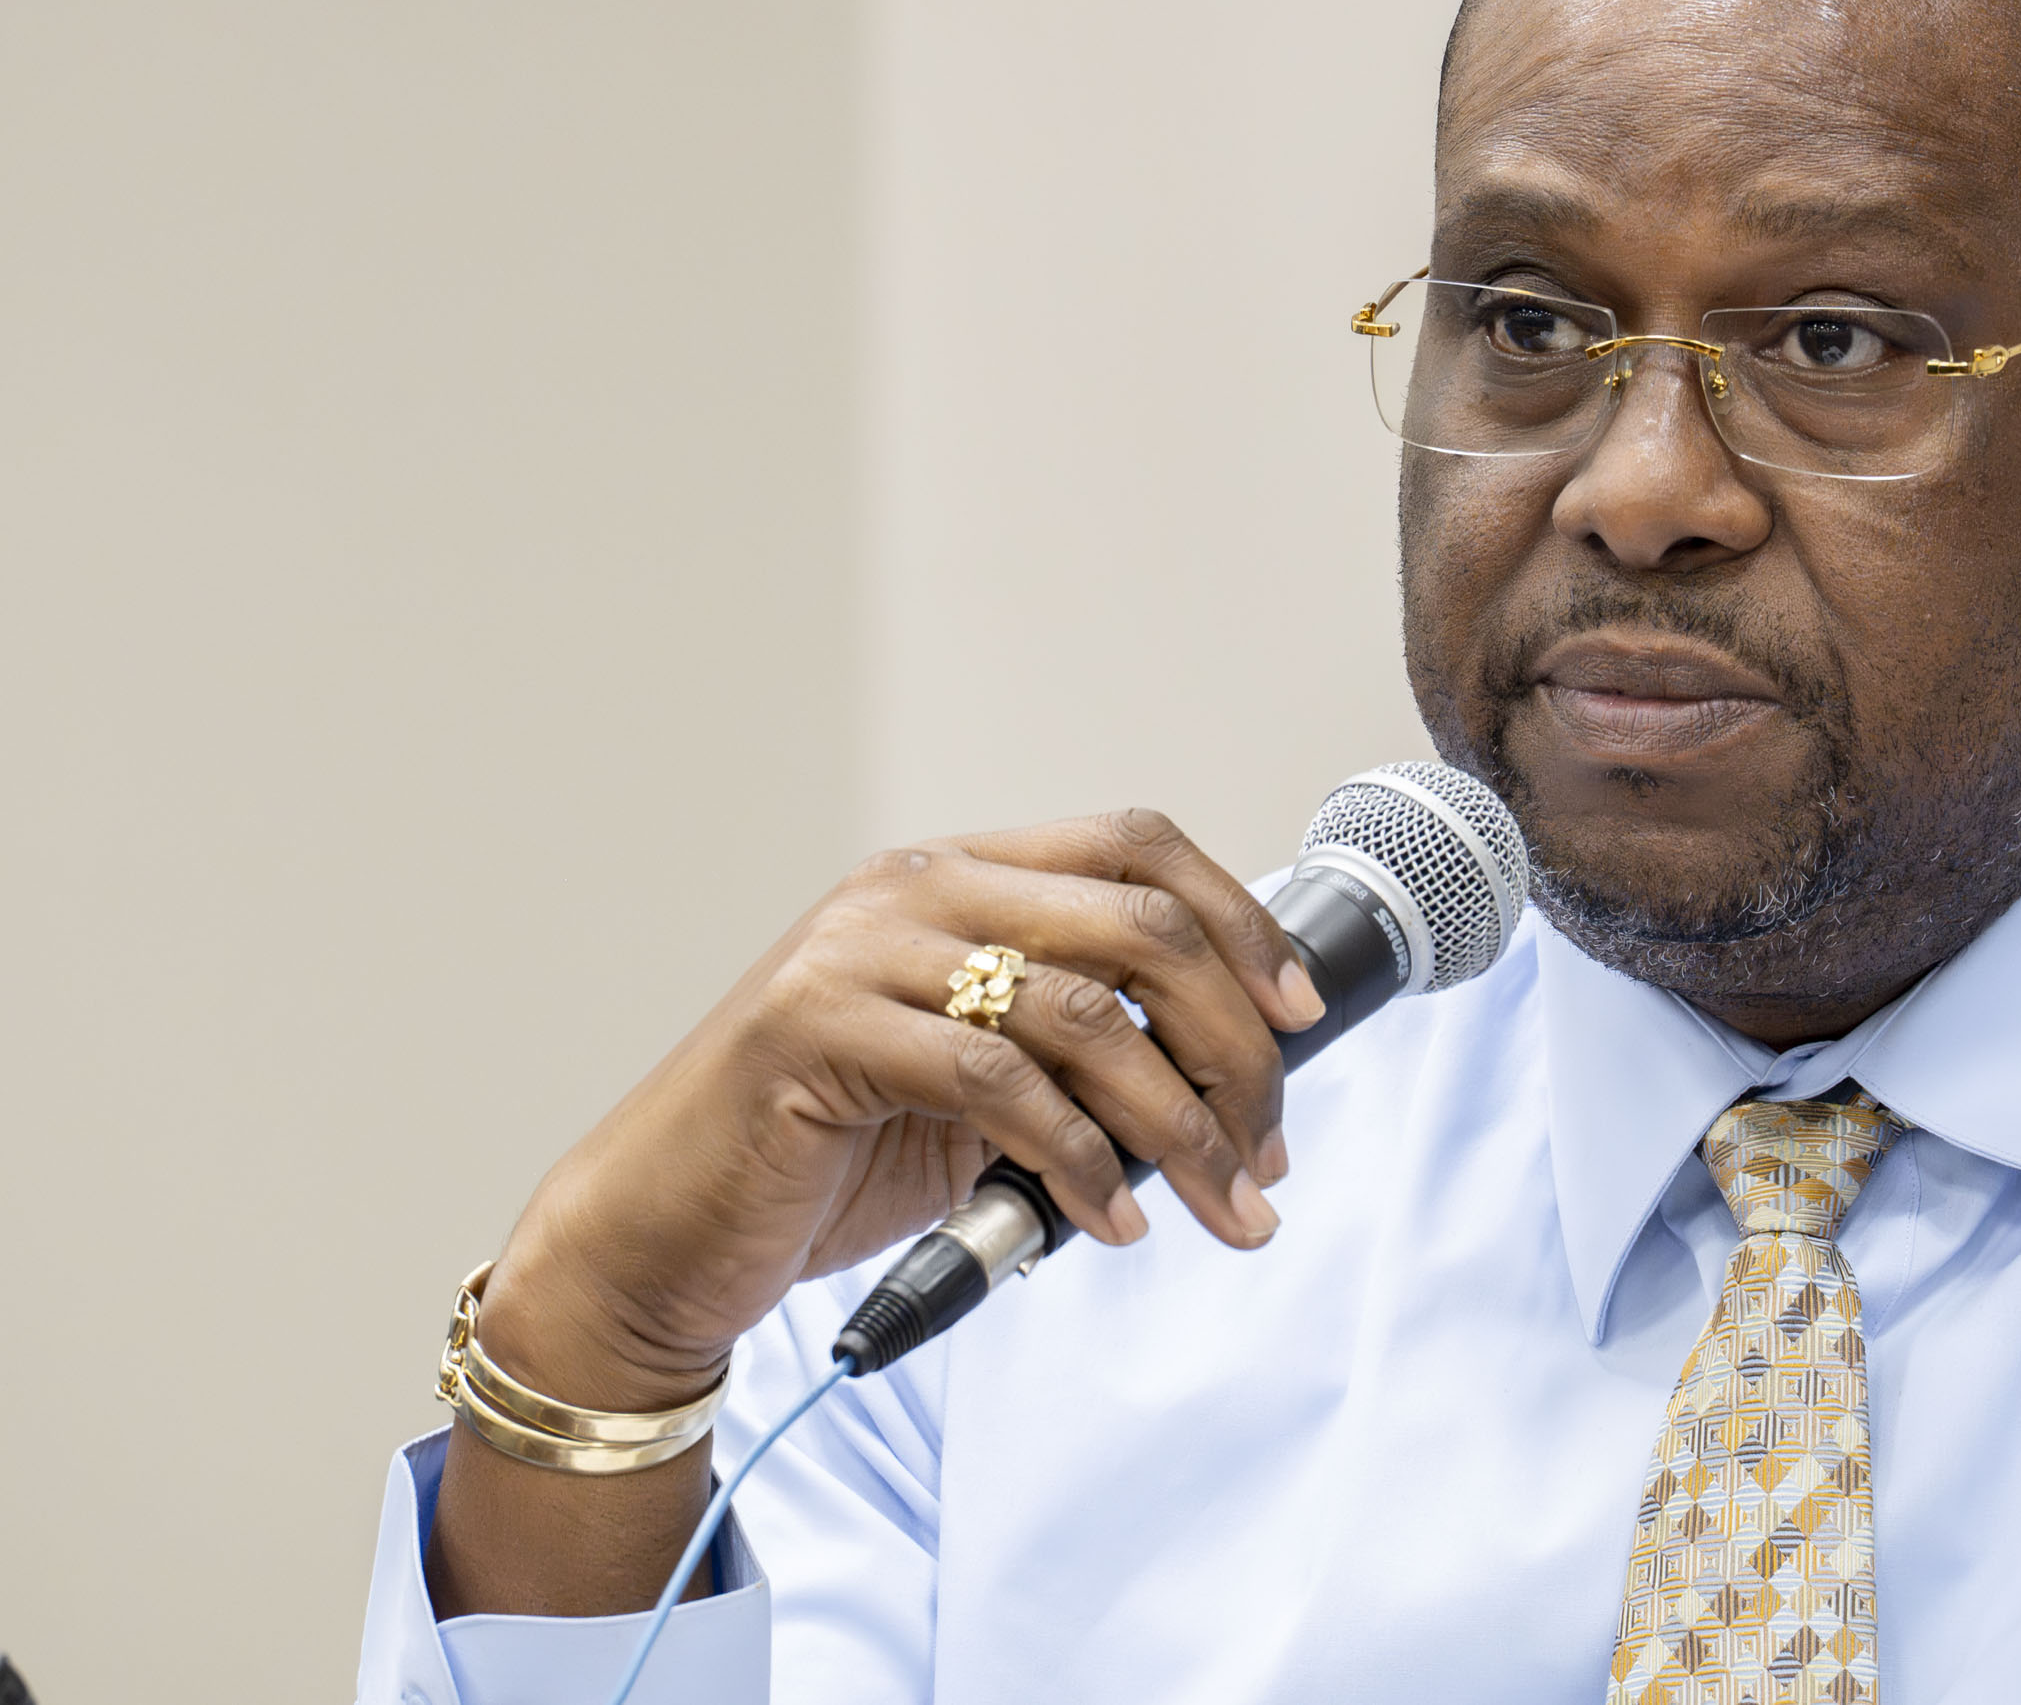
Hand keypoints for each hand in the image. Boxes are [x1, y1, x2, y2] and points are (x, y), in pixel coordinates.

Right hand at [427, 809, 1321, 1616]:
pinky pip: (998, 1083)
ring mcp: (858, 952)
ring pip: (1084, 1011)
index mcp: (961, 875)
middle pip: (1139, 925)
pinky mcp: (815, 1031)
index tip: (1300, 1017)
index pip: (1138, 845)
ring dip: (1179, 1124)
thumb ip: (1082, 1054)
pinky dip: (1081, 1161)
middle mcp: (914, 889)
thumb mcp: (983, 1089)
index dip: (1239, 921)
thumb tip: (1242, 1089)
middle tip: (1269, 1149)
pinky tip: (1113, 1223)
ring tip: (1223, 1206)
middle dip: (1233, 1045)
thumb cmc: (829, 1161)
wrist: (663, 1234)